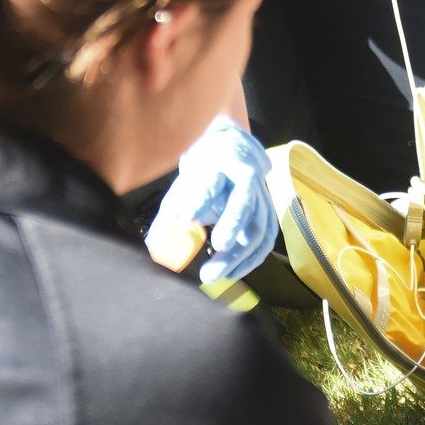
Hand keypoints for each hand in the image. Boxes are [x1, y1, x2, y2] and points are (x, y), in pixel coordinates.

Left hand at [150, 116, 278, 282]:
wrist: (235, 149)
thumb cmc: (205, 167)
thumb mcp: (185, 181)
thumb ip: (172, 211)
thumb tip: (156, 244)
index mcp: (221, 162)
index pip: (211, 183)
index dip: (201, 203)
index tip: (190, 223)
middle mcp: (246, 176)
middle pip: (243, 205)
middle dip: (227, 237)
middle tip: (207, 270)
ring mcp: (262, 193)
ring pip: (258, 227)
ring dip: (239, 257)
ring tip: (216, 275)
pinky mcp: (268, 210)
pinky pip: (266, 237)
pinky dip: (252, 258)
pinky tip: (234, 272)